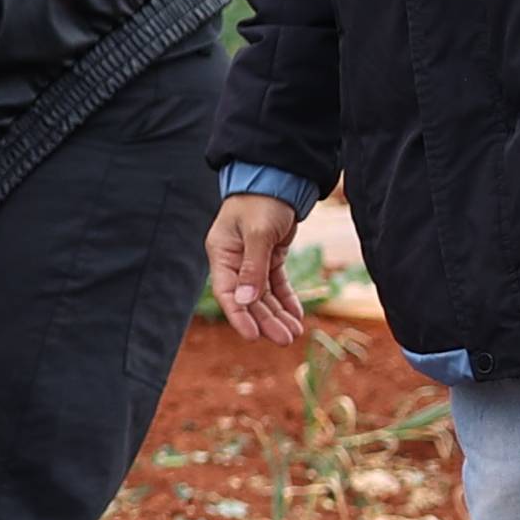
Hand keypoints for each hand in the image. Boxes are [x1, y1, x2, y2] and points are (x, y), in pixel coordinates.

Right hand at [206, 189, 307, 344]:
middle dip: (266, 320)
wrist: (276, 179)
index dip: (238, 316)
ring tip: (294, 333)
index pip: (226, 292)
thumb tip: (246, 301)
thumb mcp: (257, 233)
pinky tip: (297, 315)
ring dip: (278, 314)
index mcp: (222, 254)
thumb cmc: (260, 201)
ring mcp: (252, 260)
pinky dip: (286, 299)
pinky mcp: (269, 257)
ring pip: (264, 295)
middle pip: (249, 298)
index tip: (252, 337)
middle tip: (285, 340)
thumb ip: (253, 267)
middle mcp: (234, 261)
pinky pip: (277, 284)